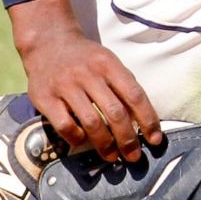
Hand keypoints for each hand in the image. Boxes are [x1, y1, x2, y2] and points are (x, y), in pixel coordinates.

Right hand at [7, 0, 162, 162]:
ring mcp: (65, 86)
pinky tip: (82, 140)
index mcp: (108, 64)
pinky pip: (65, 125)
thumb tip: (143, 120)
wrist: (48, 43)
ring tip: (112, 156)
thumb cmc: (85, 59)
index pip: (134, 95)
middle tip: (134, 156)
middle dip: (128, 139)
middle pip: (115, 112)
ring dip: (105, 144)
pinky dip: (76, 137)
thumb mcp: (108, 62)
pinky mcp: (45, 97)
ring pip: (91, 122)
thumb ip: (123, 85)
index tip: (155, 139)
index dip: (148, 119)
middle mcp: (88, 74)